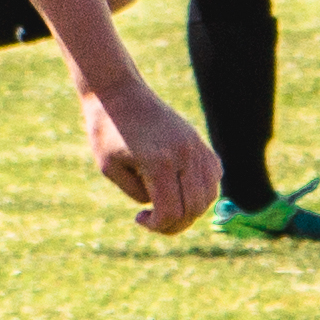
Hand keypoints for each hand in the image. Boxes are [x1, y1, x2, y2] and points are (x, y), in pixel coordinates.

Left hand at [82, 76, 222, 234]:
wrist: (117, 92)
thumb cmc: (106, 131)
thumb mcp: (110, 169)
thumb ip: (137, 193)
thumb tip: (161, 205)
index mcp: (159, 163)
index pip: (172, 212)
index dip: (158, 226)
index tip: (140, 218)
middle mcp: (184, 154)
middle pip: (195, 207)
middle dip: (175, 224)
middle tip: (154, 221)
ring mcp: (195, 146)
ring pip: (209, 193)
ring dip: (191, 209)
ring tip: (167, 206)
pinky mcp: (197, 140)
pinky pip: (213, 174)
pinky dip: (202, 189)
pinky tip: (180, 188)